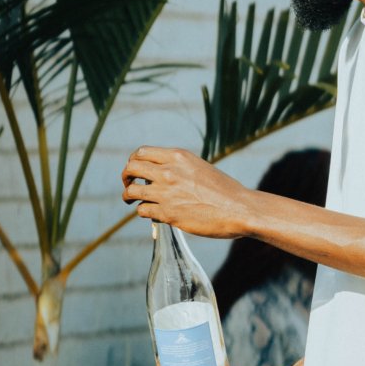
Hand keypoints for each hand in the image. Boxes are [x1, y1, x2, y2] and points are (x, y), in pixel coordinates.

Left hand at [121, 146, 247, 238]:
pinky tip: (150, 212)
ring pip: (132, 190)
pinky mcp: (167, 213)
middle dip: (126, 176)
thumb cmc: (224, 191)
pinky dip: (142, 211)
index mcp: (178, 156)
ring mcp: (166, 192)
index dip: (133, 161)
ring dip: (129, 195)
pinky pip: (142, 210)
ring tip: (131, 200)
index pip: (141, 152)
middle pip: (131, 168)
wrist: (239, 209)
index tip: (135, 170)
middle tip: (129, 184)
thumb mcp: (200, 168)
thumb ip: (179, 168)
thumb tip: (161, 174)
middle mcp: (169, 171)